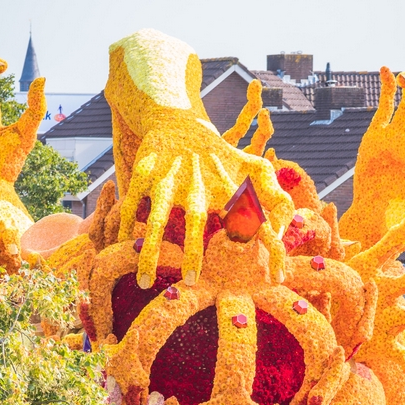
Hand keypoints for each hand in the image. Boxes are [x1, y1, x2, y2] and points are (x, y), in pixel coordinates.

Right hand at [117, 116, 293, 288]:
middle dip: (194, 253)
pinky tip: (121, 248)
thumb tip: (283, 230)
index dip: (266, 248)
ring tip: (143, 283)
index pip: (251, 221)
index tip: (275, 278)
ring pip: (159, 220)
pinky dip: (125, 226)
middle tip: (192, 282)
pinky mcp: (145, 175)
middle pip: (196, 224)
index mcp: (226, 190)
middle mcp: (199, 188)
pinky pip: (133, 205)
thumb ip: (275, 197)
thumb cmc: (222, 157)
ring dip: (151, 252)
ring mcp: (170, 182)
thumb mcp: (255, 168)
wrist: (179, 122)